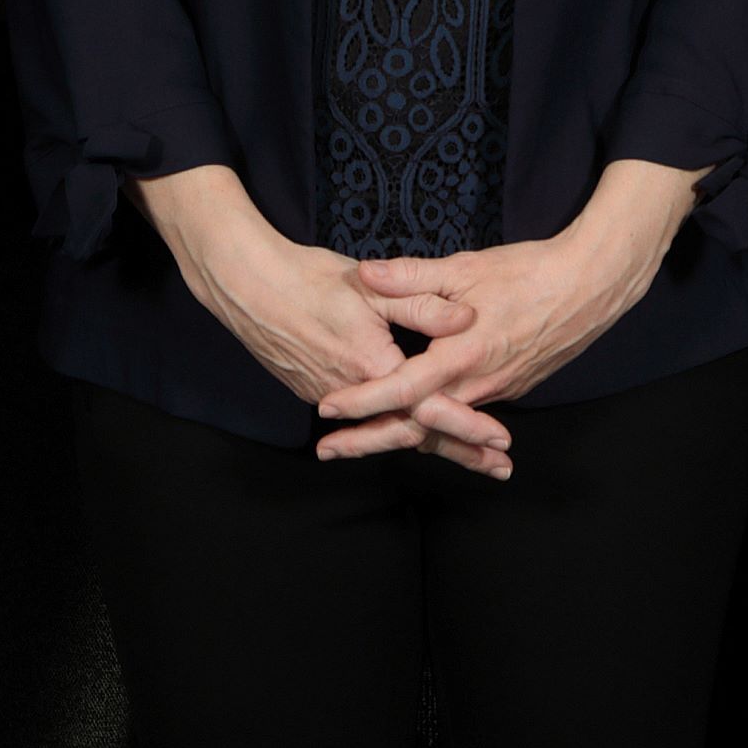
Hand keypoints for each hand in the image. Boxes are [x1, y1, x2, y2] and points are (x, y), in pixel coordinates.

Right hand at [135, 167, 492, 461]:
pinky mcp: (317, 392)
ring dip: (432, 445)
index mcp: (371, 368)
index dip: (468, 426)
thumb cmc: (308, 280)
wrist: (247, 287)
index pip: (429, 409)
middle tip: (499, 468)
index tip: (500, 440)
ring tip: (470, 460)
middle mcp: (352, 395)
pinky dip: (395, 434)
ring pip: (389, 432)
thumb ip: (421, 303)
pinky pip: (366, 423)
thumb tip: (467, 317)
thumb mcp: (371, 286)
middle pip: (414, 434)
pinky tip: (416, 434)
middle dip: (460, 452)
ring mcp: (332, 398)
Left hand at [317, 162, 701, 472]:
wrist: (591, 287)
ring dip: (399, 434)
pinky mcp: (510, 388)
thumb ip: (413, 276)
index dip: (361, 401)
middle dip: (369, 439)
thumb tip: (366, 273)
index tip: (327, 410)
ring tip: (358, 443)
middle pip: (415, 426)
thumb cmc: (529, 273)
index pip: (401, 389)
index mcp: (463, 355)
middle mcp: (479, 385)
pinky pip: (464, 416)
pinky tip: (415, 424)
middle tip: (327, 450)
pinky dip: (435, 427)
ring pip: (440, 425)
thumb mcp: (466, 268)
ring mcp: (497, 392)